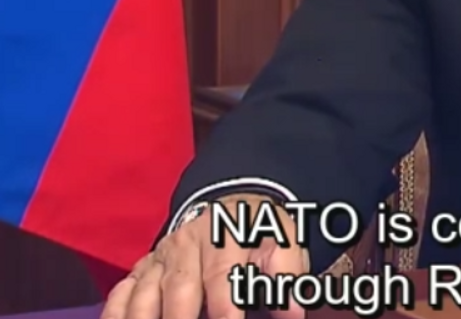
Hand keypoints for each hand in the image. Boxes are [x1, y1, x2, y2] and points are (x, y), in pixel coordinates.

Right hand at [101, 193, 309, 318]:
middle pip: (179, 291)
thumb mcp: (285, 244)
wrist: (232, 203)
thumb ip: (288, 278)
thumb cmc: (260, 233)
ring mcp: (160, 258)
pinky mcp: (141, 268)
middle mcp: (187, 246)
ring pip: (144, 295)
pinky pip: (121, 293)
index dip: (224, 309)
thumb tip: (294, 315)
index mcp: (226, 237)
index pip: (222, 279)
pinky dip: (116, 314)